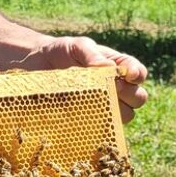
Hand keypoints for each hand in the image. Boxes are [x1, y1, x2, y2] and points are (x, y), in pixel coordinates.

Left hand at [27, 37, 148, 122]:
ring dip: (113, 111)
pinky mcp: (91, 122)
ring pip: (124, 117)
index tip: (127, 74)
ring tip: (93, 103)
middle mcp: (117, 89)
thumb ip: (92, 55)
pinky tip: (84, 118)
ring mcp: (105, 108)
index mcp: (118, 68)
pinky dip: (98, 125)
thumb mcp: (77, 46)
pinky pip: (103, 130)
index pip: (138, 73)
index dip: (137, 75)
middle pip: (138, 98)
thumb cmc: (62, 52)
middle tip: (111, 89)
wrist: (37, 67)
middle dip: (129, 95)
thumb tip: (110, 68)